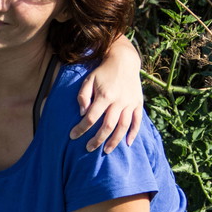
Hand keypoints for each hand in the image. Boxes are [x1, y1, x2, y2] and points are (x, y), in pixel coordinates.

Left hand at [70, 37, 142, 153]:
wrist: (124, 61)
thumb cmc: (103, 72)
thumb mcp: (88, 80)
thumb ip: (83, 96)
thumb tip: (83, 113)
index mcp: (105, 96)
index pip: (91, 118)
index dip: (81, 128)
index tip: (73, 136)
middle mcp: (119, 101)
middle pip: (108, 126)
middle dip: (97, 140)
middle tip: (88, 148)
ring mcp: (130, 103)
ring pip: (123, 127)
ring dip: (114, 141)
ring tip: (105, 150)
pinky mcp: (138, 103)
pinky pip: (137, 121)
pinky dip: (133, 133)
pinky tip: (127, 143)